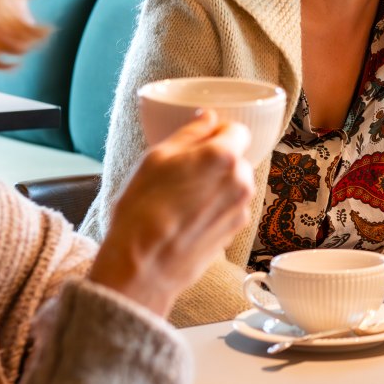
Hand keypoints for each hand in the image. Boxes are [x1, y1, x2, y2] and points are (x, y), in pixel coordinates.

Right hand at [90, 114, 256, 315]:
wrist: (143, 266)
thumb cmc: (142, 211)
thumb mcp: (156, 159)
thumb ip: (189, 134)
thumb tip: (206, 118)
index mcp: (223, 157)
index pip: (237, 130)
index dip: (216, 133)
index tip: (199, 141)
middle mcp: (241, 182)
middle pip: (236, 159)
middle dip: (215, 162)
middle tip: (182, 173)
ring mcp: (241, 210)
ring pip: (233, 185)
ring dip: (215, 186)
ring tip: (181, 200)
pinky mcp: (235, 233)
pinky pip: (228, 209)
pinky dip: (213, 209)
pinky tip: (187, 218)